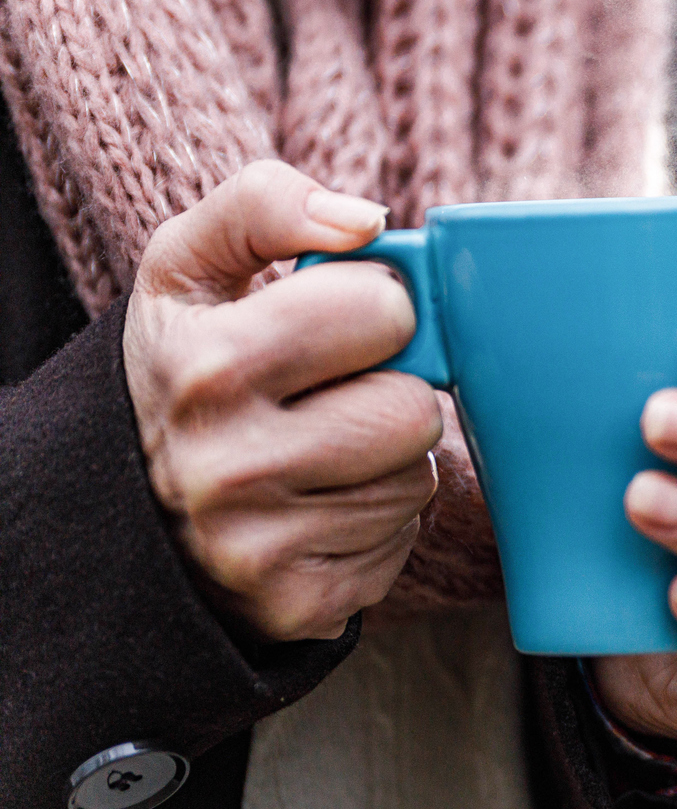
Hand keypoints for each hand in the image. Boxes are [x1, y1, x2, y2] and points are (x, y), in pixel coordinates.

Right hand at [124, 161, 442, 643]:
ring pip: (418, 477)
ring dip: (386, 460)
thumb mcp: (189, 270)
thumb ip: (264, 205)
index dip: (374, 308)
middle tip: (330, 395)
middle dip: (388, 391)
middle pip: (414, 407)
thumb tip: (367, 220)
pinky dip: (376, 522)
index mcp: (207, 365)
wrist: (125, 512)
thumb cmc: (184, 369)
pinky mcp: (302, 604)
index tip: (334, 324)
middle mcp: (227, 464)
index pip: (384, 310)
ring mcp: (262, 546)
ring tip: (316, 454)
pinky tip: (315, 509)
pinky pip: (404, 540)